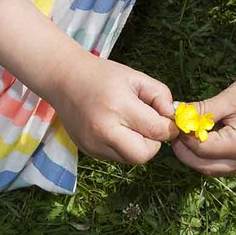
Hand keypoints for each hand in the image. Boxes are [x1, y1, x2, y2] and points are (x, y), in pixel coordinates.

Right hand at [49, 55, 178, 163]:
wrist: (63, 79)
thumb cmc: (102, 75)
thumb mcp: (136, 77)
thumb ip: (160, 96)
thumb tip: (172, 118)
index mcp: (119, 106)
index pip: (156, 131)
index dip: (168, 129)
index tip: (167, 122)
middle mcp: (104, 130)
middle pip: (143, 155)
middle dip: (152, 144)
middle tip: (148, 127)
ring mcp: (93, 143)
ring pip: (130, 159)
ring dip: (137, 146)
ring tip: (129, 125)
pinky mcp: (88, 151)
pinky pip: (116, 157)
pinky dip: (122, 147)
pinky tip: (115, 128)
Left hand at [172, 68, 235, 175]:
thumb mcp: (225, 100)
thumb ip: (198, 111)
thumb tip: (174, 115)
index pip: (201, 150)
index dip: (183, 138)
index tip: (174, 124)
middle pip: (205, 167)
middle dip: (186, 153)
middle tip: (175, 135)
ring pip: (215, 169)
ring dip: (198, 157)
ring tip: (187, 137)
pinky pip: (226, 165)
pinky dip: (212, 157)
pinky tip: (204, 140)